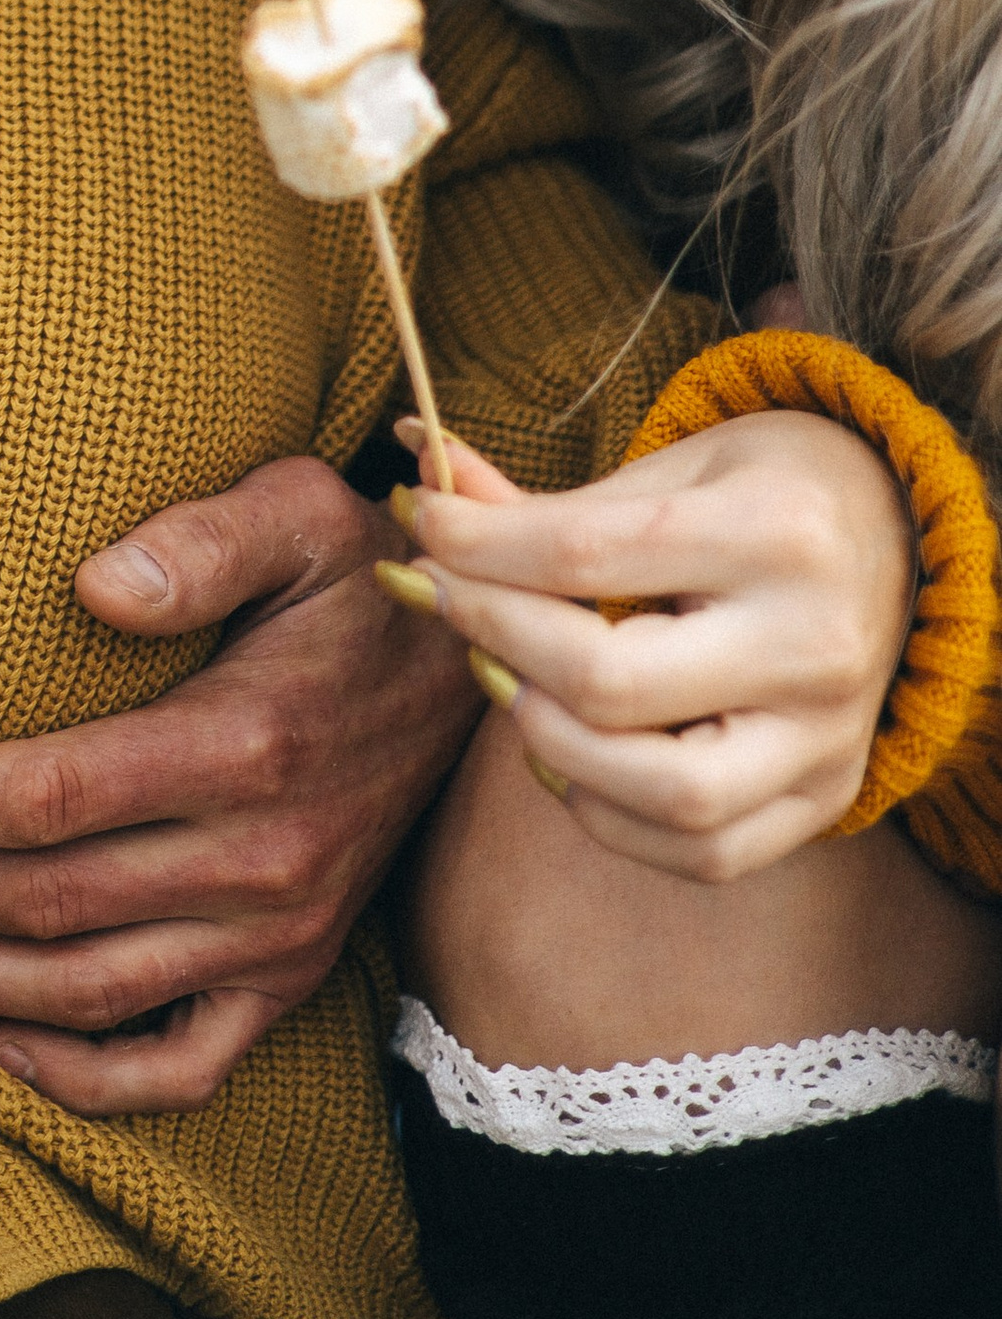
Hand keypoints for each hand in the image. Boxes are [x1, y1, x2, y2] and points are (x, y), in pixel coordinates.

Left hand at [0, 455, 481, 1112]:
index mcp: (243, 745)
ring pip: (84, 992)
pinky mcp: (292, 977)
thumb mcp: (300, 512)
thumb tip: (91, 582)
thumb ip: (200, 538)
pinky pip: (180, 1065)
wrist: (477, 672)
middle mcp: (258, 861)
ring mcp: (276, 935)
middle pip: (41, 903)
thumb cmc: (359, 575)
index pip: (45, 798)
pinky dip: (83, 1077)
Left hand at [394, 408, 917, 881]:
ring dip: (547, 740)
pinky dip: (608, 811)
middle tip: (442, 596)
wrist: (899, 541)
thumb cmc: (765, 492)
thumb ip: (547, 502)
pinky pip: (702, 852)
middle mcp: (813, 647)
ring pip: (662, 795)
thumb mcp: (671, 467)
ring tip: (506, 675)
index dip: (476, 546)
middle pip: (608, 684)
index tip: (419, 521)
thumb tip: (423, 480)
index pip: (584, 556)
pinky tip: (567, 746)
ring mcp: (827, 739)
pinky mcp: (825, 800)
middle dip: (494, 637)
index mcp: (777, 535)